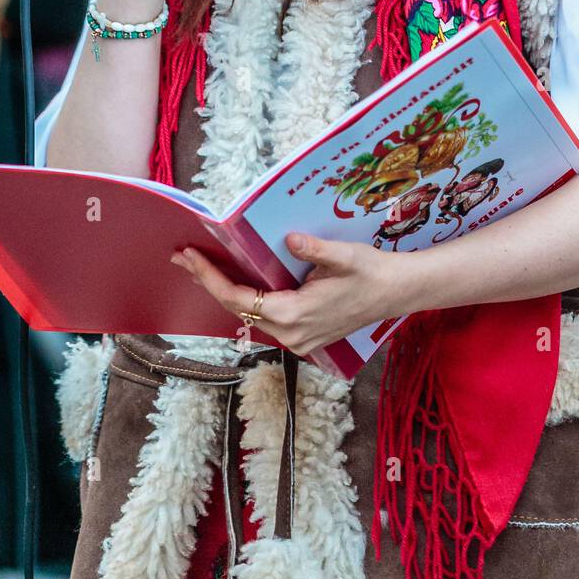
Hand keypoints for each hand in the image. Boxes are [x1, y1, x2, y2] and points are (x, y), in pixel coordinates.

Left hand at [171, 234, 410, 355]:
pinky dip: (245, 300)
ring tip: (201, 267)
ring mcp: (296, 339)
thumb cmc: (371, 272)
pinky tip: (235, 284)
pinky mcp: (303, 335)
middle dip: (208, 282)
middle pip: (237, 309)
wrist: (396, 293)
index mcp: (294, 315)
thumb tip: (290, 240)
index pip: (238, 299)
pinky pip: (264, 318)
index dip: (211, 278)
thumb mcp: (344, 256)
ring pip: (249, 315)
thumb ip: (315, 250)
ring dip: (224, 291)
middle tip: (182, 259)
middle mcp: (290, 334)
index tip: (191, 258)